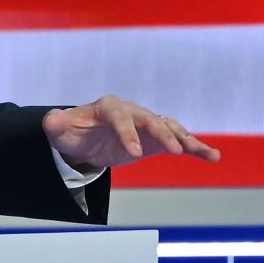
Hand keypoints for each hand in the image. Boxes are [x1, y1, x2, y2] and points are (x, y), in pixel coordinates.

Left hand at [42, 95, 220, 169]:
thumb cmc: (73, 132)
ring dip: (184, 138)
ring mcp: (147, 124)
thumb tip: (51, 120)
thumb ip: (56, 124)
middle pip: (149, 119)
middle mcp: (131, 111)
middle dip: (161, 134)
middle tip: (173, 151)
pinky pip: (178, 141)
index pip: (119, 116)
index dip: (127, 133)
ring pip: (169, 127)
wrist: (85, 138)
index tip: (134, 153)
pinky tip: (212, 156)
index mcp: (108, 107)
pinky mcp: (156, 138)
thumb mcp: (61, 130)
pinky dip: (195, 147)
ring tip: (201, 151)